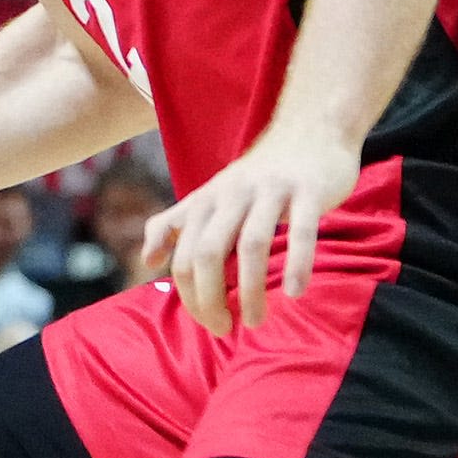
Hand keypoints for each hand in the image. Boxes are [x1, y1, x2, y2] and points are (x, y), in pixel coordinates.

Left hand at [142, 121, 359, 335]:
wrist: (311, 129)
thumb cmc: (258, 175)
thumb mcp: (211, 195)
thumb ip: (176, 225)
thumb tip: (146, 261)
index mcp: (206, 201)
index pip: (183, 257)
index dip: (190, 296)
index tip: (209, 322)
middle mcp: (232, 194)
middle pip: (207, 252)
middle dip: (210, 297)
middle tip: (224, 328)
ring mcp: (270, 191)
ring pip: (251, 245)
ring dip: (251, 290)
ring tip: (254, 321)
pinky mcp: (308, 191)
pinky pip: (300, 232)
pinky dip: (296, 264)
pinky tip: (296, 293)